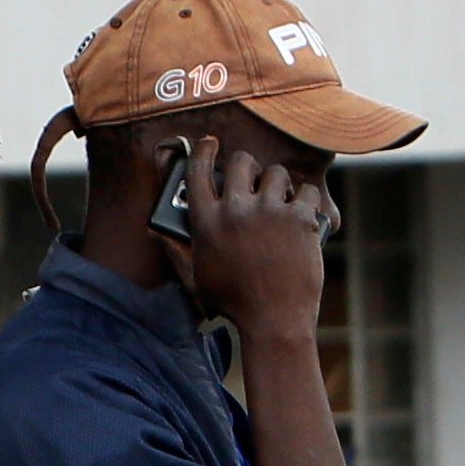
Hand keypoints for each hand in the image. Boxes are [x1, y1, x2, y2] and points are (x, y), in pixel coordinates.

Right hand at [179, 136, 339, 335]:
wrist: (275, 322)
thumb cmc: (234, 303)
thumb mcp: (195, 279)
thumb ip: (176, 251)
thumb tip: (159, 231)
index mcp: (206, 222)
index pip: (198, 169)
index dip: (204, 150)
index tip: (211, 143)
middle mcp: (235, 210)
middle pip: (242, 161)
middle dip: (250, 166)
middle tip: (256, 180)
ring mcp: (269, 212)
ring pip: (276, 172)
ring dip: (279, 183)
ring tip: (282, 201)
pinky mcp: (299, 218)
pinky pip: (305, 191)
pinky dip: (306, 201)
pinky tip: (303, 217)